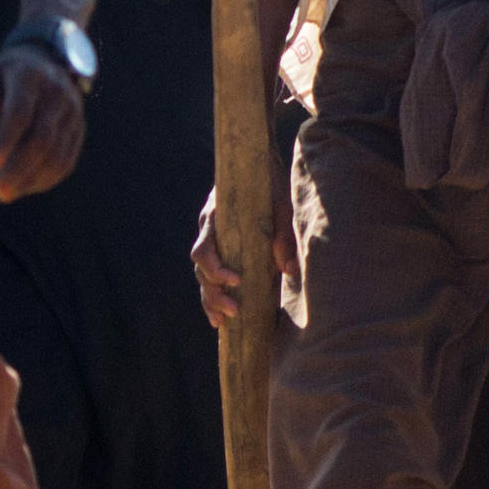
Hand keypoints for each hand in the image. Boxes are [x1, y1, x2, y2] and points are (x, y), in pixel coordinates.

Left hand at [0, 48, 83, 202]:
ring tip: (6, 194)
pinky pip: (67, 160)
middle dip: (20, 167)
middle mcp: (58, 95)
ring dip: (32, 178)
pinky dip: (46, 179)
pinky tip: (24, 187)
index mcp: (30, 77)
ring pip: (58, 153)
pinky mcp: (79, 131)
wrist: (46, 66)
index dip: (7, 140)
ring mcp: (73, 114)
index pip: (21, 113)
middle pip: (43, 138)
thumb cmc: (5, 79)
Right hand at [193, 169, 295, 329]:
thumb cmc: (270, 185)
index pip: (203, 250)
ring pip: (201, 277)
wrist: (258, 166)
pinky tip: (220, 319)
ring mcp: (211, 242)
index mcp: (214, 219)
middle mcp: (207, 233)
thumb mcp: (281, 205)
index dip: (215, 269)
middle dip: (214, 294)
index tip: (236, 280)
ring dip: (211, 300)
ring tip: (222, 322)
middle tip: (234, 312)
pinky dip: (214, 295)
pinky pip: (210, 276)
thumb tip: (289, 271)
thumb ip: (284, 235)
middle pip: (199, 270)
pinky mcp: (221, 249)